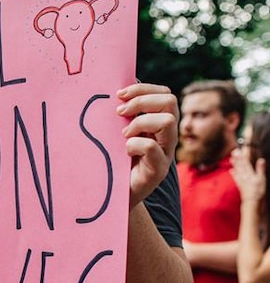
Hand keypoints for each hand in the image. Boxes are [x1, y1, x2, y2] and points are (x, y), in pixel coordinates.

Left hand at [116, 83, 177, 207]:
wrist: (113, 194)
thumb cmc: (113, 160)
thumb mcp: (116, 132)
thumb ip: (122, 114)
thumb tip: (113, 90)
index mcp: (158, 123)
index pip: (164, 93)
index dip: (143, 88)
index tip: (118, 94)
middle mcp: (166, 136)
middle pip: (170, 101)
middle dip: (142, 100)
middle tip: (120, 112)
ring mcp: (165, 153)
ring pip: (168, 121)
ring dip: (140, 122)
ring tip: (123, 134)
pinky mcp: (158, 170)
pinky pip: (152, 147)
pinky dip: (134, 144)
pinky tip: (124, 151)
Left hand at [232, 148, 266, 202]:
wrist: (252, 201)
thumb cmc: (258, 190)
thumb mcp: (262, 179)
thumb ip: (260, 169)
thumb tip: (261, 160)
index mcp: (249, 173)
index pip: (246, 162)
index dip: (243, 156)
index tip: (240, 150)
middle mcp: (244, 176)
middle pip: (240, 165)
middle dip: (237, 158)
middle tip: (234, 151)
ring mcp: (241, 180)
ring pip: (237, 170)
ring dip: (234, 164)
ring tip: (231, 158)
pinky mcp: (240, 185)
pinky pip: (236, 178)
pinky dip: (234, 174)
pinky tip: (231, 171)